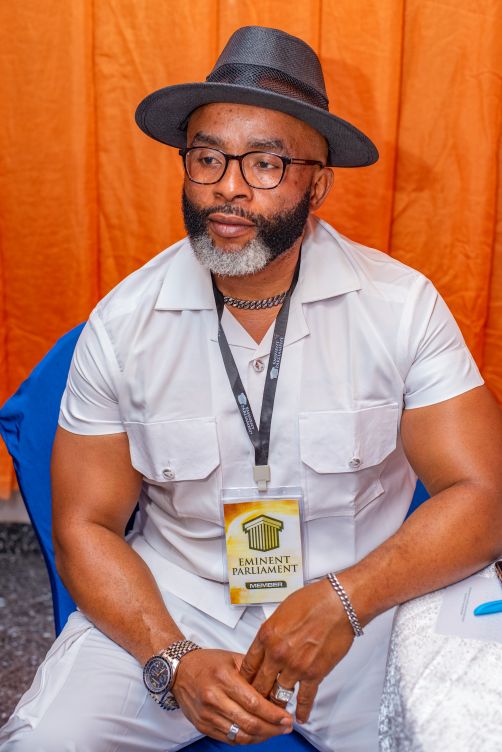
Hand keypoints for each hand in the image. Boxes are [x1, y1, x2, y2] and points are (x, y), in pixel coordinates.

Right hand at [172, 648, 293, 744]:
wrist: (179, 671)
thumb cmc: (208, 663)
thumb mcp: (232, 658)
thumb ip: (254, 671)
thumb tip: (277, 685)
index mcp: (223, 678)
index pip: (254, 703)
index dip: (273, 714)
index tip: (286, 716)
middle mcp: (213, 698)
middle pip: (249, 722)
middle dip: (273, 728)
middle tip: (286, 726)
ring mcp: (207, 715)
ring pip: (240, 735)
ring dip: (262, 737)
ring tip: (275, 731)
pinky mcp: (202, 726)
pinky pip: (229, 739)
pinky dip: (246, 739)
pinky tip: (258, 734)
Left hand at [240, 579, 354, 723]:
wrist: (338, 604)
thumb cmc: (313, 601)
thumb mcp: (281, 612)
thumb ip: (271, 632)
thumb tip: (267, 644)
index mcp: (266, 635)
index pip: (247, 665)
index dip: (244, 679)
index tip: (244, 686)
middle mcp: (277, 653)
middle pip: (259, 684)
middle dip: (256, 696)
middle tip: (255, 703)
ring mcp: (295, 666)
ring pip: (278, 695)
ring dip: (275, 705)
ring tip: (274, 712)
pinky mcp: (314, 674)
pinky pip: (304, 698)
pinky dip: (302, 710)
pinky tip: (300, 717)